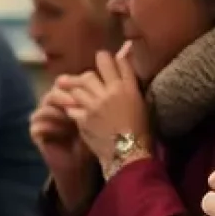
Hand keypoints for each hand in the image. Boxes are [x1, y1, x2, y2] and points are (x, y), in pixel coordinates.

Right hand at [29, 93, 98, 214]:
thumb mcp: (95, 121)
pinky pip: (36, 126)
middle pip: (52, 93)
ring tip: (69, 117)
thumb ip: (94, 105)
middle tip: (75, 102)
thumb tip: (102, 87)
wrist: (80, 165)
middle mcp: (51, 107)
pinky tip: (62, 131)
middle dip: (63, 96)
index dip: (73, 86)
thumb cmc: (90, 141)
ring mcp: (42, 120)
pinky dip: (48, 126)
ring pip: (43, 108)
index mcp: (65, 101)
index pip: (64, 85)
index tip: (87, 91)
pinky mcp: (35, 134)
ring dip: (56, 111)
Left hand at [51, 47, 149, 171]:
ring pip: (78, 87)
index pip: (117, 62)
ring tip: (76, 94)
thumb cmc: (143, 132)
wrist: (131, 156)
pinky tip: (73, 111)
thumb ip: (131, 87)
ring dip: (76, 90)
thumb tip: (124, 70)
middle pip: (91, 72)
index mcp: (129, 88)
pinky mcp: (84, 118)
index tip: (105, 60)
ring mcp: (95, 105)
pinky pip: (72, 107)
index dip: (109, 59)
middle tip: (86, 79)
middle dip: (87, 75)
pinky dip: (72, 108)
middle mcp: (111, 92)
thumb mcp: (142, 105)